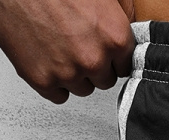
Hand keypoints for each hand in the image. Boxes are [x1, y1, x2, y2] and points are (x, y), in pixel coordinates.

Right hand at [0, 0, 136, 103]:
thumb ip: (118, 15)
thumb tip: (127, 29)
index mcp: (114, 37)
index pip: (124, 66)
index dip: (111, 56)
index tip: (101, 48)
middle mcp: (93, 59)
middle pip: (103, 80)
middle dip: (93, 65)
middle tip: (75, 42)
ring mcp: (67, 72)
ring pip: (81, 89)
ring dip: (73, 74)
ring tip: (58, 46)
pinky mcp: (41, 80)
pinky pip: (58, 95)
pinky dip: (54, 82)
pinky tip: (47, 59)